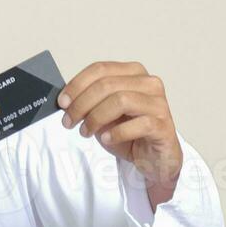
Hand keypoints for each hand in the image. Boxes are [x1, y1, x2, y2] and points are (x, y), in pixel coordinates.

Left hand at [57, 61, 182, 205]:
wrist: (153, 157)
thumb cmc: (129, 133)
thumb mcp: (103, 113)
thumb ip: (89, 102)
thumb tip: (65, 100)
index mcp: (133, 73)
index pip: (100, 69)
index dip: (77, 85)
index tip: (62, 102)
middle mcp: (148, 84)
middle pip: (107, 85)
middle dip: (82, 104)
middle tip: (69, 121)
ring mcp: (158, 103)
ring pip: (120, 100)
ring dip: (96, 118)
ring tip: (86, 132)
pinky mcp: (163, 125)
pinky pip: (137, 124)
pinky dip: (116, 133)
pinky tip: (107, 139)